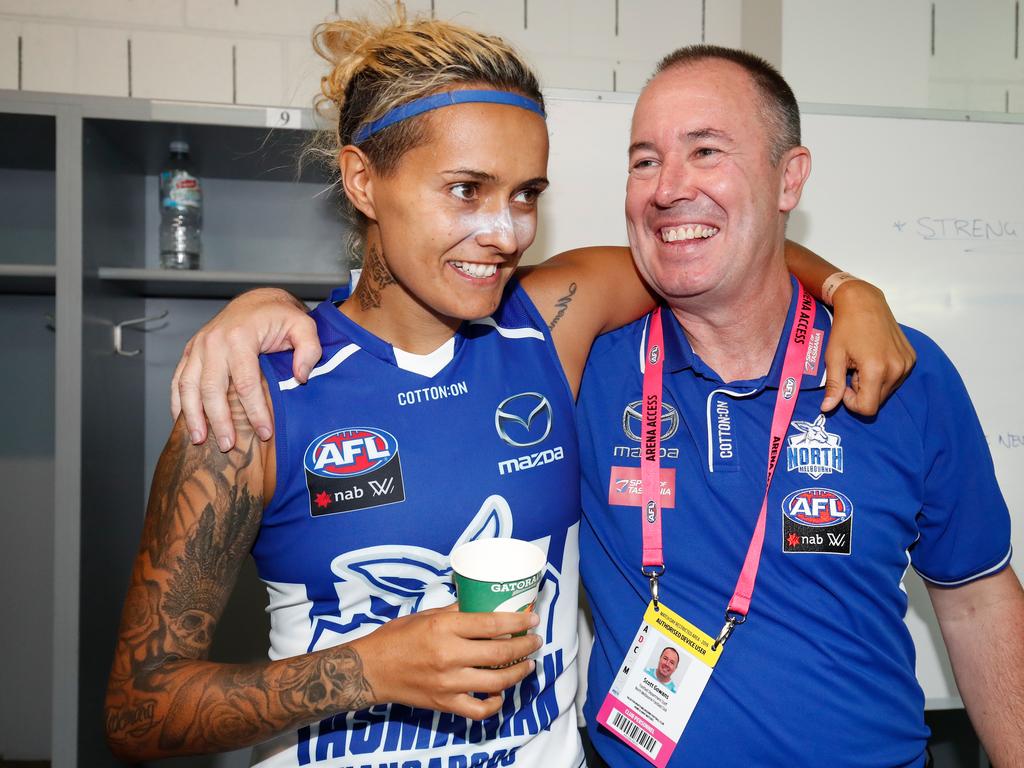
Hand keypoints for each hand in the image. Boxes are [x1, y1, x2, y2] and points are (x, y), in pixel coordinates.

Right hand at [171, 288, 320, 449]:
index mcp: (240, 337)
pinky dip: (177, 401)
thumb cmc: (279, 316)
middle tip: (228, 445)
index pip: (246, 383)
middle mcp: (214, 342)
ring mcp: (198, 346)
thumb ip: (309, 350)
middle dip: (219, 420)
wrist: (257, 301)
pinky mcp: (191, 351)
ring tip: (200, 440)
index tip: (265, 432)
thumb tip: (300, 377)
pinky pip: (178, 379)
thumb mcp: (304, 326)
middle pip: (212, 389)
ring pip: (188, 386)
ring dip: (192, 416)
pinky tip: (182, 421)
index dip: (255, 411)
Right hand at [353, 605, 543, 719]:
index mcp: (444, 628)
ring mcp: (448, 683)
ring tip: (527, 664)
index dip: (518, 621)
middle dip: (525, 646)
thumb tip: (483, 604)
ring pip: (496, 681)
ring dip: (518, 672)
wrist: (370, 669)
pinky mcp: (445, 704)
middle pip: (500, 652)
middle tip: (535, 640)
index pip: (491, 624)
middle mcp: (449, 655)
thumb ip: (456, 612)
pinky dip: (495, 704)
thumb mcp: (426, 615)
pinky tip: (501, 694)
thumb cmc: (397, 638)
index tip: (533, 619)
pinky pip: (479, 710)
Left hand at [821, 280, 915, 414]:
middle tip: (852, 370)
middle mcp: (897, 369)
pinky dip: (883, 375)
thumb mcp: (834, 356)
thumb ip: (834, 385)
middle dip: (862, 392)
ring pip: (887, 391)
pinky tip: (873, 357)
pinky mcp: (911, 358)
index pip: (868, 408)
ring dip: (872, 384)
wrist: (864, 302)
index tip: (844, 385)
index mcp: (877, 370)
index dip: (852, 402)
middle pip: (878, 401)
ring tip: (862, 363)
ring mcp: (907, 363)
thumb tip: (827, 409)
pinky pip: (896, 379)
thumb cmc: (845, 327)